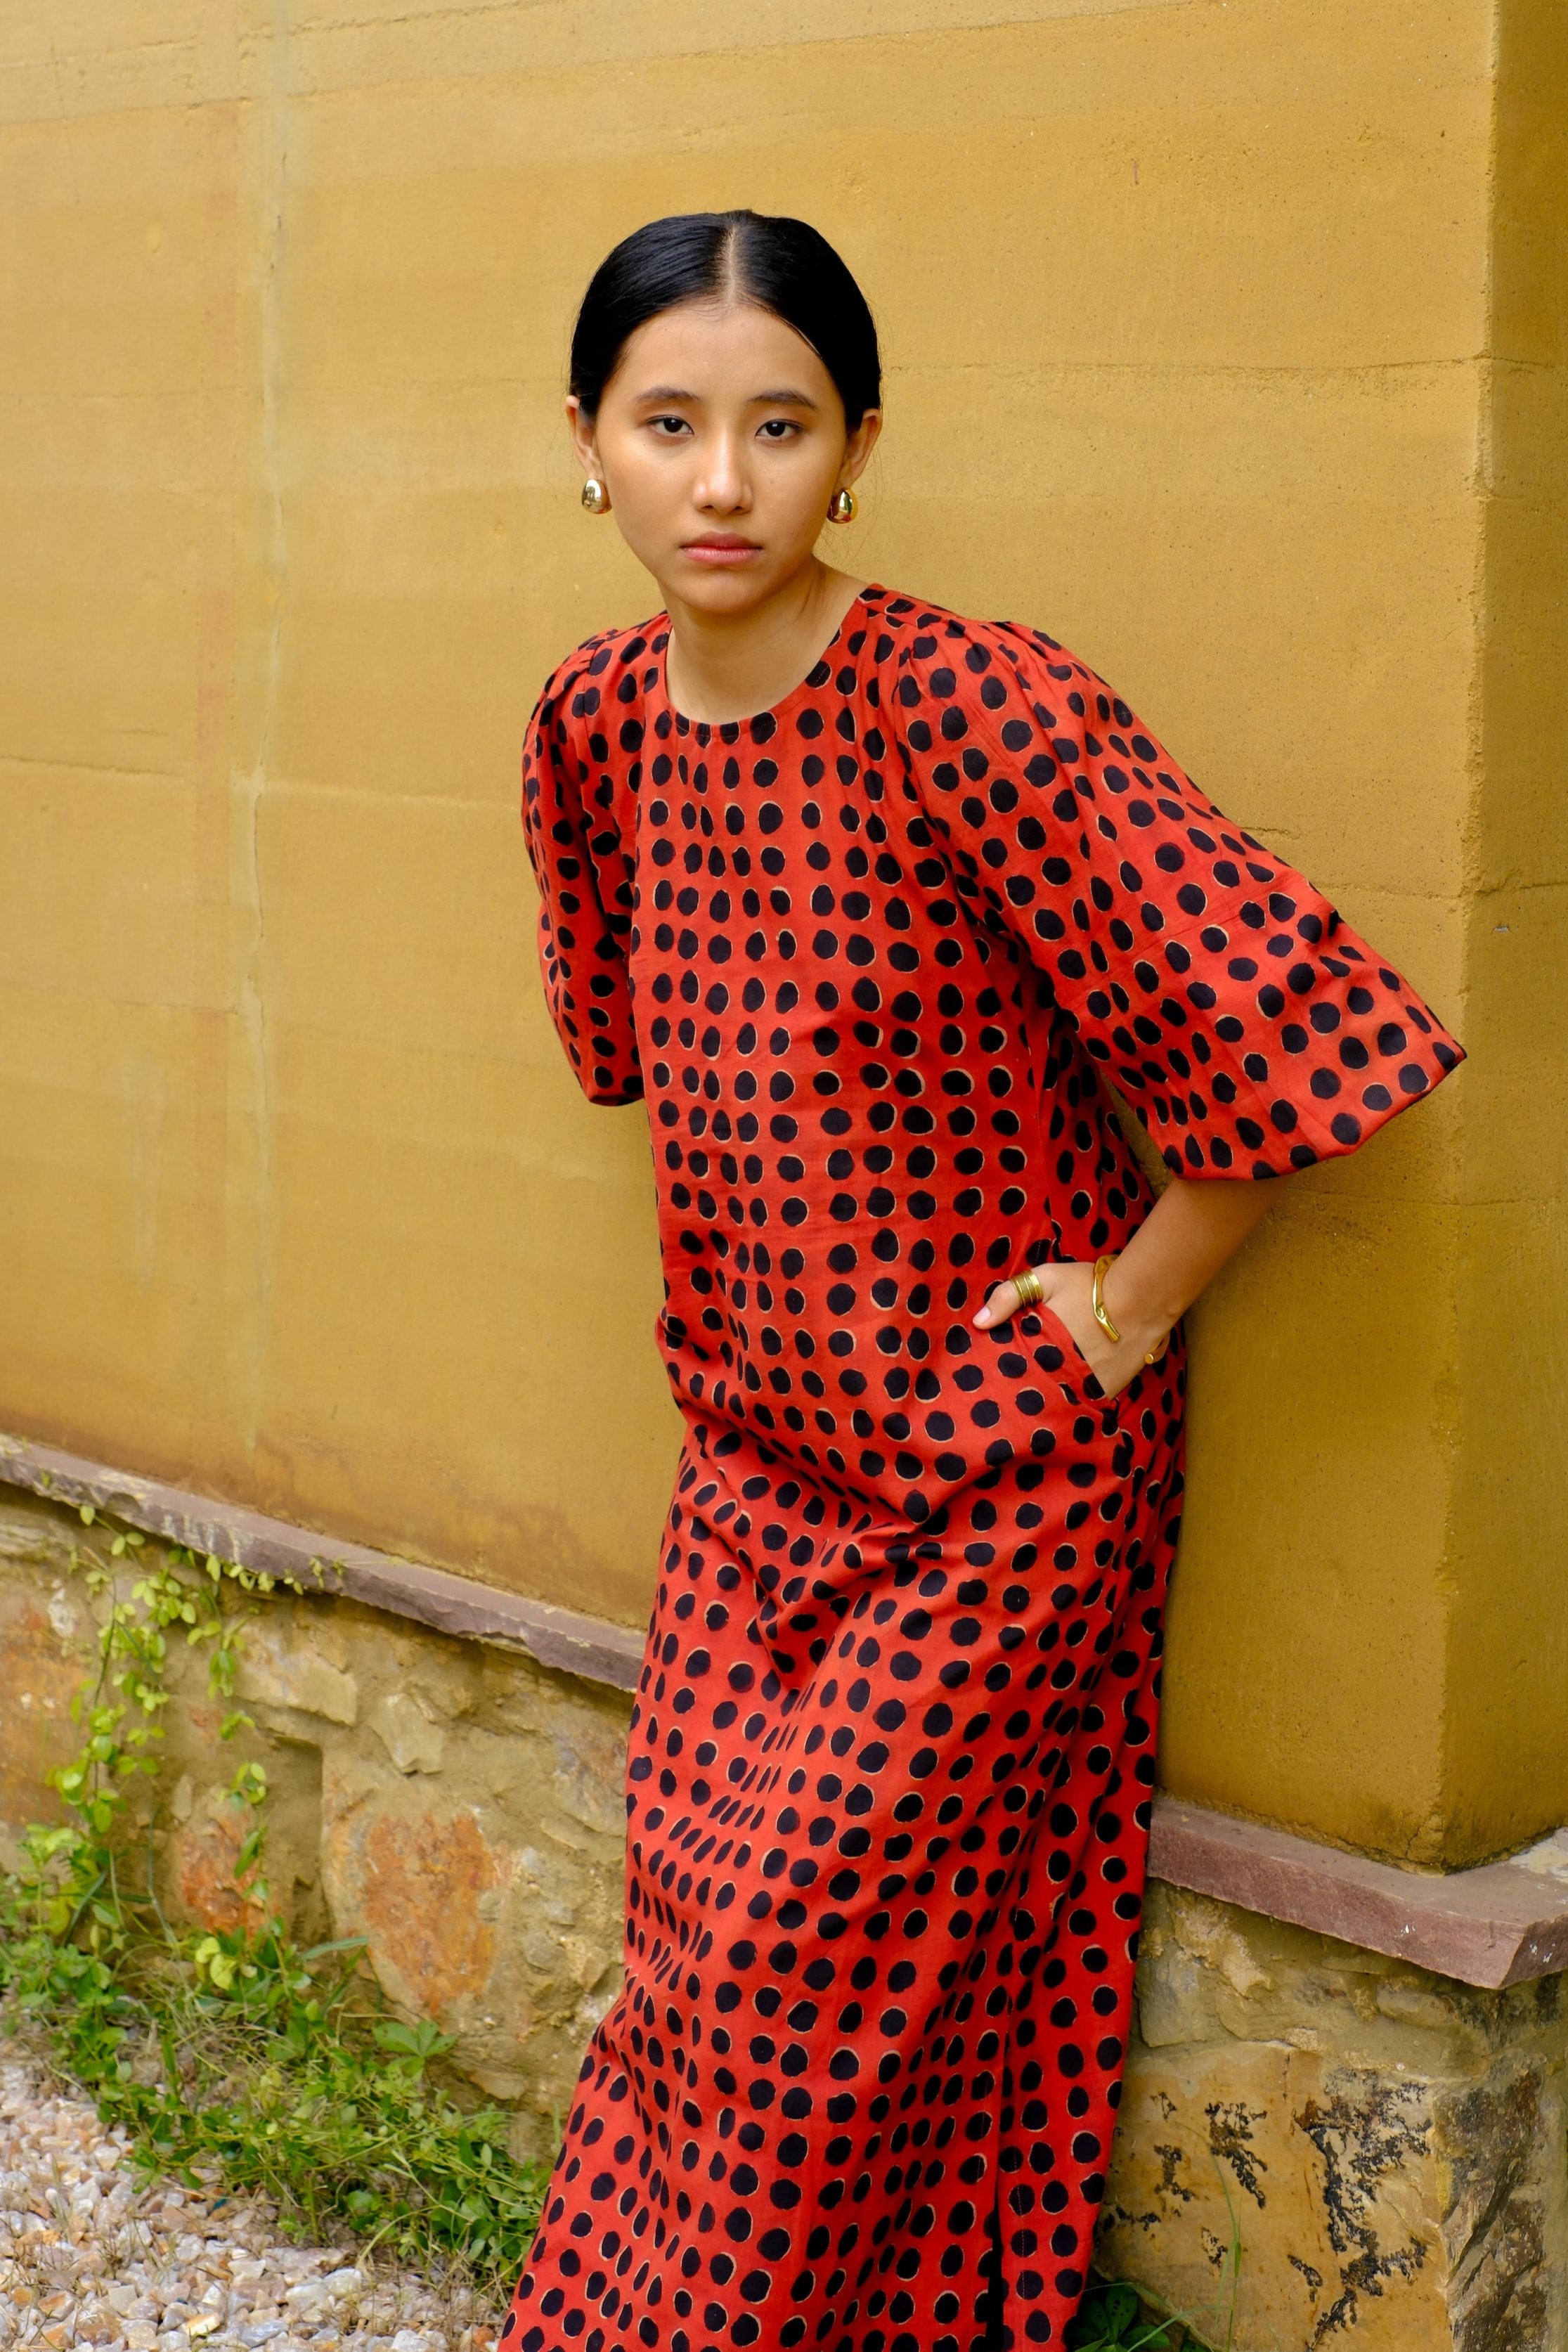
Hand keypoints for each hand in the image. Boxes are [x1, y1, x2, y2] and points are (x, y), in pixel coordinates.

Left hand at [972, 1259, 1168, 1400]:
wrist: (1144, 1298)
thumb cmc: (1091, 1285)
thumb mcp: (1047, 1278)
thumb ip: (1009, 1296)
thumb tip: (978, 1323)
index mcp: (1041, 1347)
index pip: (1011, 1370)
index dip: (999, 1374)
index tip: (988, 1378)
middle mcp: (1060, 1373)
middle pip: (1031, 1390)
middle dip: (1020, 1390)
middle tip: (1011, 1392)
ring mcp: (1085, 1386)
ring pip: (1057, 1399)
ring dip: (1046, 1397)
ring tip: (1036, 1398)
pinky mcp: (1106, 1392)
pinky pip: (1083, 1402)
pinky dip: (1074, 1399)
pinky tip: (1066, 1395)